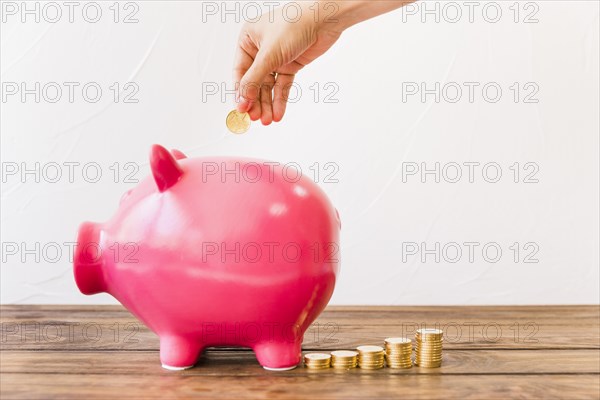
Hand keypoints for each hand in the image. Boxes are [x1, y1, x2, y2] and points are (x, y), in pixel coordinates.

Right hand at [233, 3, 343, 124]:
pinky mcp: (290, 65)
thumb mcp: (269, 54)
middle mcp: (260, 50)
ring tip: (267, 119)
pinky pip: (282, 86)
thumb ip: (255, 78)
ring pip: (268, 87)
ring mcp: (276, 59)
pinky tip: (278, 113)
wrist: (323, 20)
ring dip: (268, 104)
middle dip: (255, 101)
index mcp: (248, 40)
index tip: (242, 109)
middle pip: (254, 82)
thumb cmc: (294, 25)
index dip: (241, 92)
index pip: (240, 72)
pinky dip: (280, 100)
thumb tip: (243, 98)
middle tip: (256, 117)